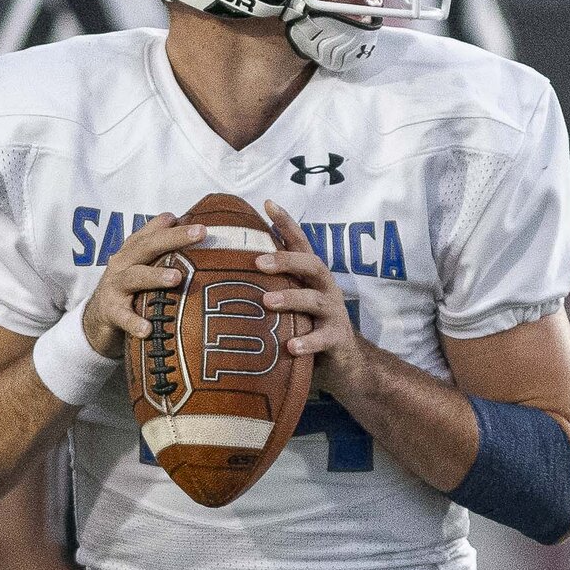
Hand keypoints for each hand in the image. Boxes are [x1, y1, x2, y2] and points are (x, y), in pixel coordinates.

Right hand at [80, 214, 204, 357]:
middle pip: (147, 247)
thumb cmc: (129, 288)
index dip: (173, 225)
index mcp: (133, 251)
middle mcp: (123, 264)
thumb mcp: (142, 265)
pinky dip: (134, 322)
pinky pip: (123, 317)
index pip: (153, 232)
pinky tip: (147, 329)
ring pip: (134, 277)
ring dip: (154, 276)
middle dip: (174, 238)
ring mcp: (115, 287)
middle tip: (201, 233)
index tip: (198, 221)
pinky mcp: (111, 312)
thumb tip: (194, 224)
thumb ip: (162, 247)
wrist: (95, 319)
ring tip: (176, 277)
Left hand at [257, 206, 368, 396]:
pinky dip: (307, 343)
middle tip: (258, 262)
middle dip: (286, 260)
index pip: (300, 244)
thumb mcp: (291, 306)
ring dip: (291, 298)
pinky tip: (291, 347)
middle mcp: (325, 290)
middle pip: (311, 265)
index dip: (287, 223)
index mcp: (311, 278)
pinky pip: (324, 339)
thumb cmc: (308, 329)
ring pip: (315, 300)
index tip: (267, 203)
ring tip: (268, 303)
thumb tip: (224, 275)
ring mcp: (334, 314)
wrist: (346, 365)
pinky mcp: (338, 340)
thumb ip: (270, 289)